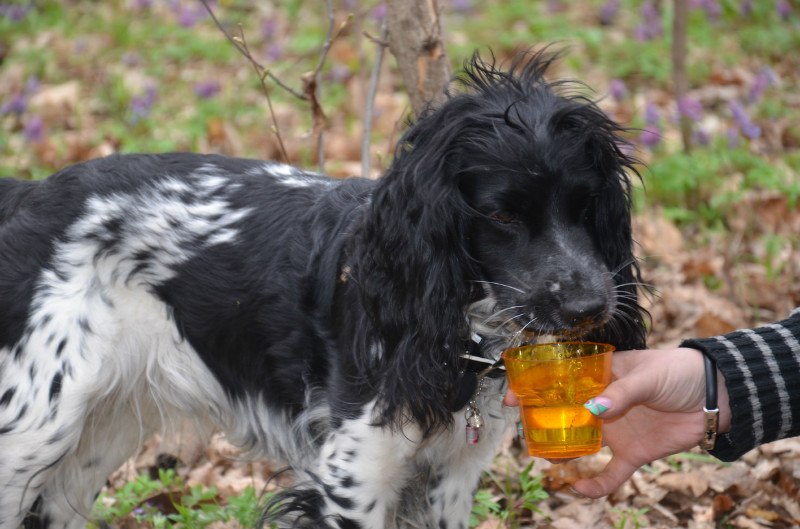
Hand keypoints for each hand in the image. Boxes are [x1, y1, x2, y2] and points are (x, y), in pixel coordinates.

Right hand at [503, 347, 730, 497]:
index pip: (559, 379)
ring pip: (579, 443)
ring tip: (545, 456)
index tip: (512, 396)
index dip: (533, 386)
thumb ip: (621, 392)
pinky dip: (595, 485)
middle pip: (563, 413)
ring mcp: (615, 429)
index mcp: (600, 375)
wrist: (714, 398)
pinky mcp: (633, 453)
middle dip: (539, 420)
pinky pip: (609, 473)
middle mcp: (602, 403)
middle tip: (521, 427)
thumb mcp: (647, 375)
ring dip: (561, 452)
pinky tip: (578, 489)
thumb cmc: (678, 373)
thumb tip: (595, 409)